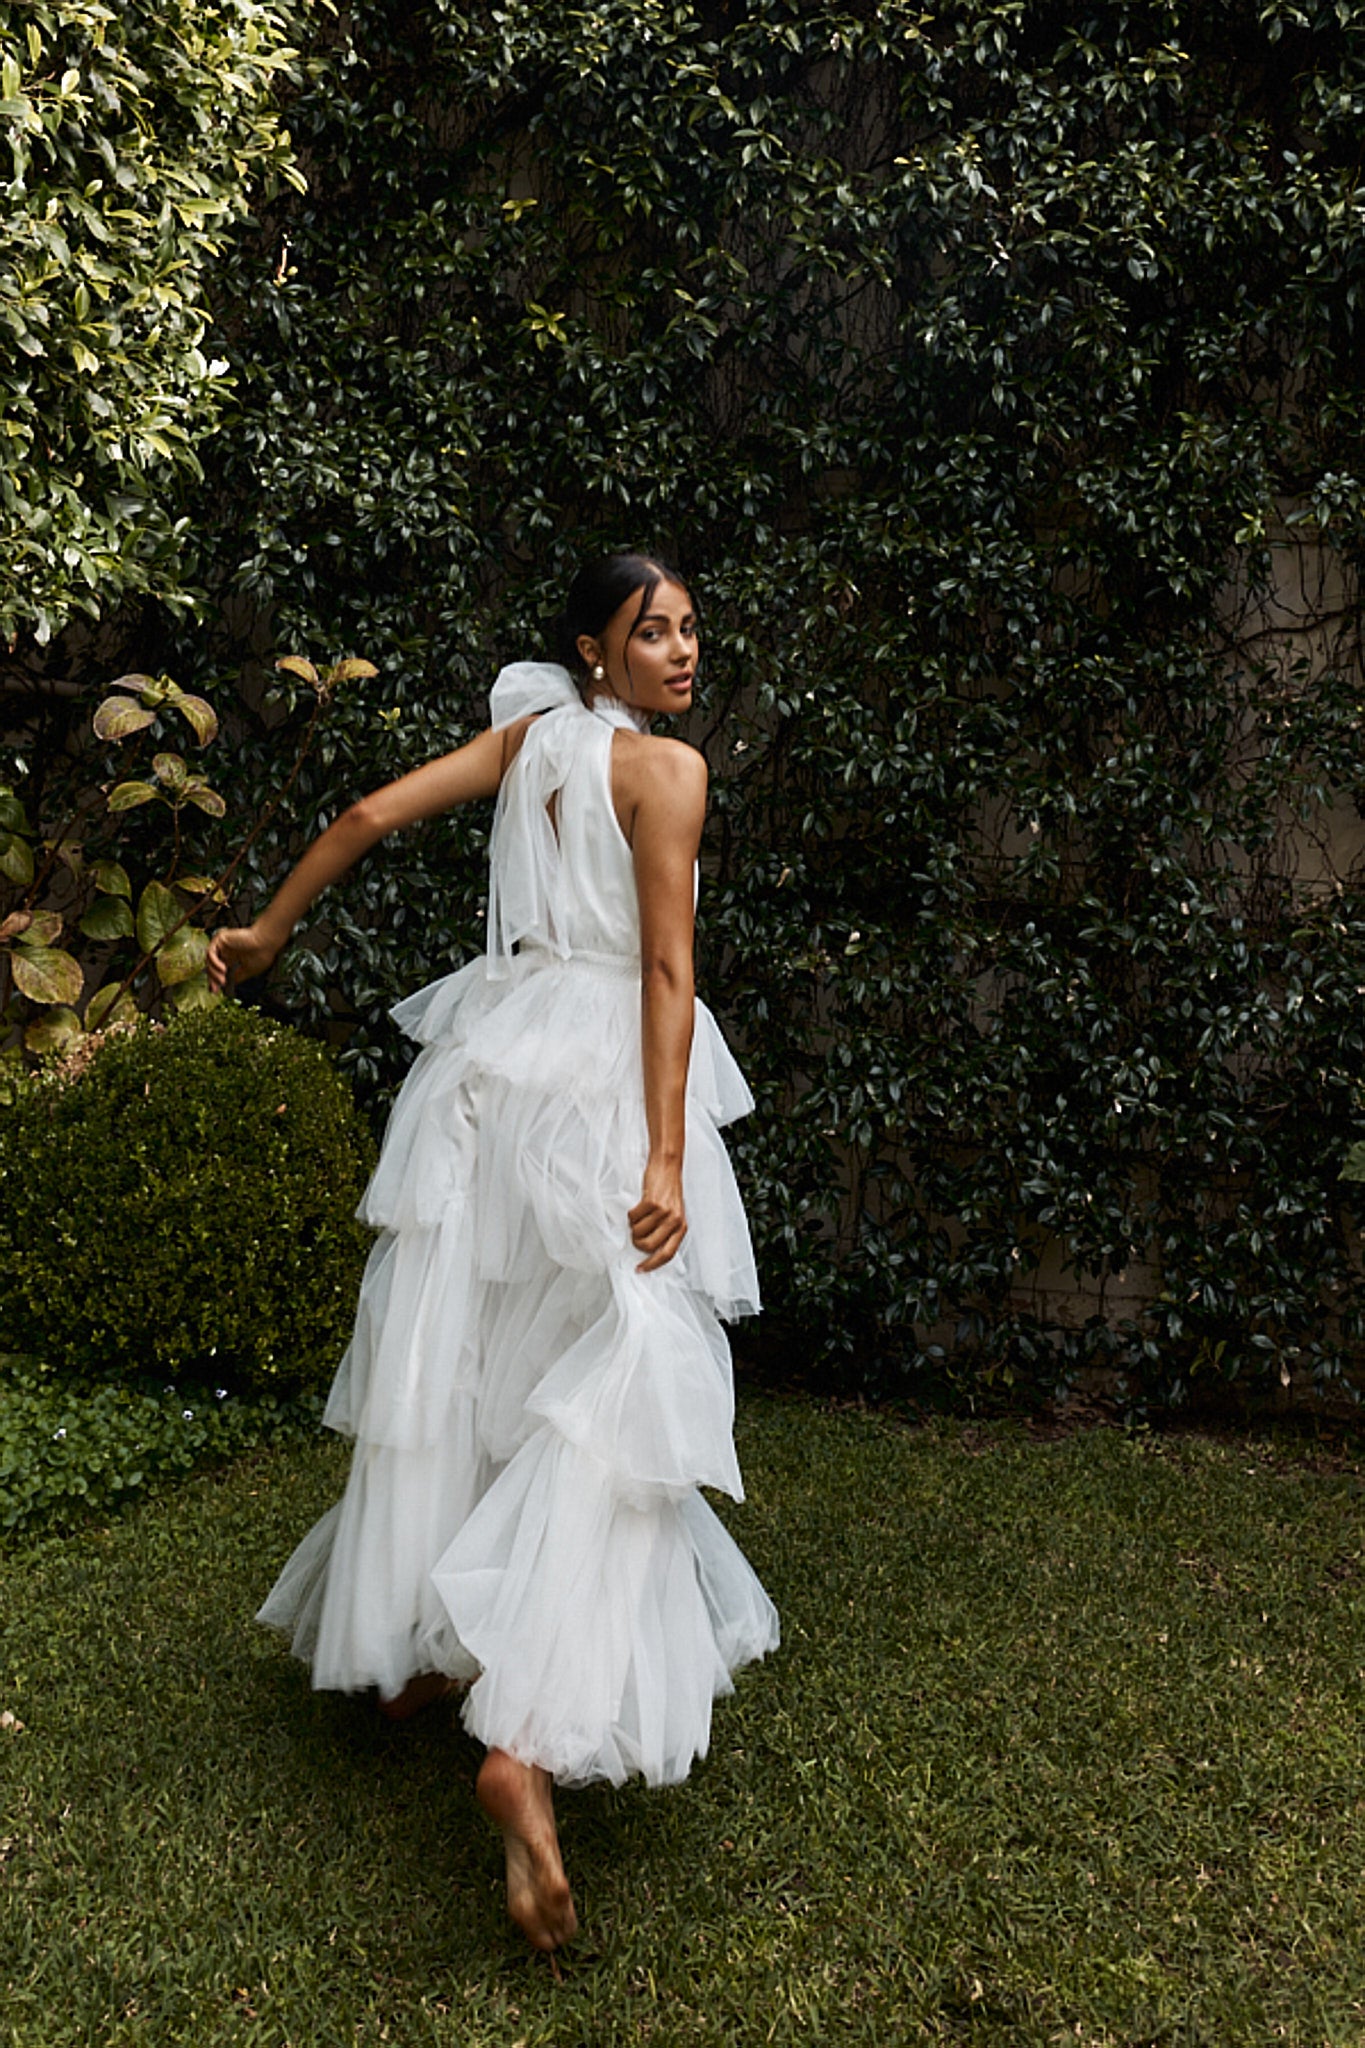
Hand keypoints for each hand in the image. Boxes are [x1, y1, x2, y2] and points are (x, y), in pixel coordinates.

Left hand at [207, 923, 282, 993]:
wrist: (267, 942)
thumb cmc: (262, 954)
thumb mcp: (248, 970)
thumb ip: (237, 976)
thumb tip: (228, 984)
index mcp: (231, 957)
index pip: (217, 969)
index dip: (214, 980)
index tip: (216, 991)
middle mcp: (225, 951)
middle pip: (211, 966)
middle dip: (212, 979)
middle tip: (215, 989)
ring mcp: (222, 945)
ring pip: (209, 961)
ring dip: (214, 973)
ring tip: (222, 980)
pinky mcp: (220, 938)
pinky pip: (211, 952)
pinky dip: (214, 963)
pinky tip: (223, 969)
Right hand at [629, 1156, 686, 1272]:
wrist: (667, 1166)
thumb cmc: (668, 1190)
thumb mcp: (673, 1213)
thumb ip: (666, 1231)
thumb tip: (649, 1250)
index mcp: (682, 1227)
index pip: (668, 1254)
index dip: (653, 1264)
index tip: (640, 1269)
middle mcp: (675, 1221)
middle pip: (650, 1246)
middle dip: (638, 1243)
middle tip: (635, 1235)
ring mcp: (664, 1211)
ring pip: (639, 1232)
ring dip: (633, 1227)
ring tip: (638, 1218)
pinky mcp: (652, 1202)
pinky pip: (633, 1217)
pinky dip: (631, 1215)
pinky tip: (637, 1208)